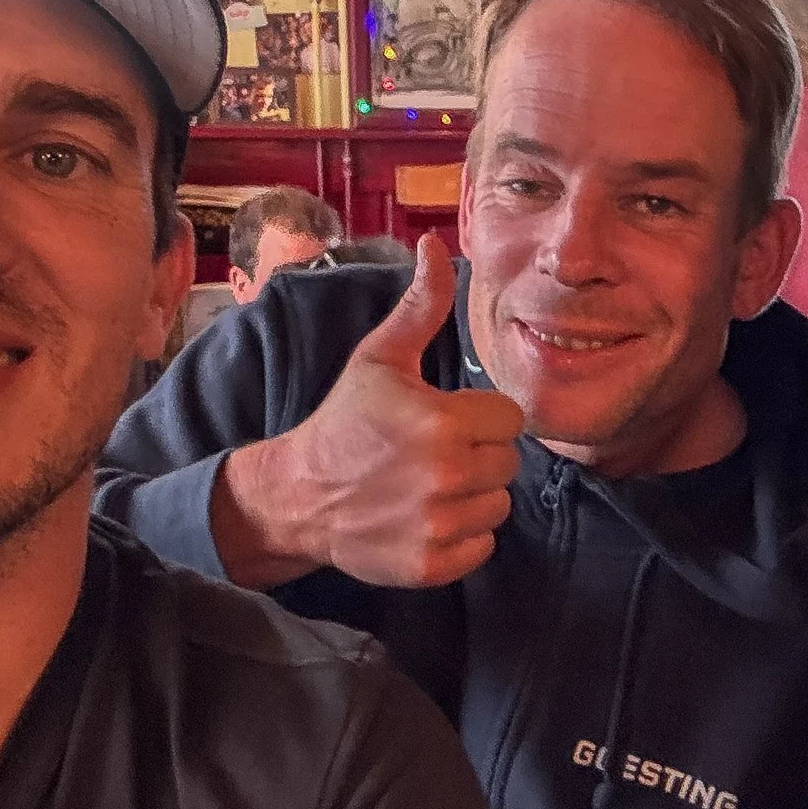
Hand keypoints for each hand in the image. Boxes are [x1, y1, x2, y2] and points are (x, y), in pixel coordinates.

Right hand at [218, 234, 524, 589]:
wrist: (298, 494)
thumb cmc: (345, 420)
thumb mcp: (380, 358)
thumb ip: (421, 306)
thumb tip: (436, 244)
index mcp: (440, 422)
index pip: (509, 419)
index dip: (482, 417)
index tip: (447, 419)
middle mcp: (443, 476)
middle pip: (508, 463)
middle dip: (479, 455)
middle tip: (435, 452)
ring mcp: (438, 524)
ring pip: (499, 505)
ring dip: (474, 496)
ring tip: (431, 484)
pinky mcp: (432, 564)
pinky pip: (483, 546)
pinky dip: (463, 535)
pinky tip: (427, 517)